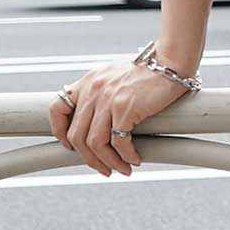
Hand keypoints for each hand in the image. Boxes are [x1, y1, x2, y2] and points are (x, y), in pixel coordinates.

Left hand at [48, 59, 188, 177]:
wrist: (171, 61)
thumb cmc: (151, 69)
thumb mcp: (117, 75)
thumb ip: (104, 91)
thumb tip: (103, 117)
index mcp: (89, 81)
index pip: (57, 107)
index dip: (59, 131)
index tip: (70, 145)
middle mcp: (93, 90)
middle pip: (76, 135)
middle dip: (89, 158)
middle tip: (103, 168)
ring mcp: (107, 99)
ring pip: (95, 143)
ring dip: (108, 162)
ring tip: (121, 169)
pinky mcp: (125, 108)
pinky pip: (118, 142)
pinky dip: (126, 156)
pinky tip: (135, 159)